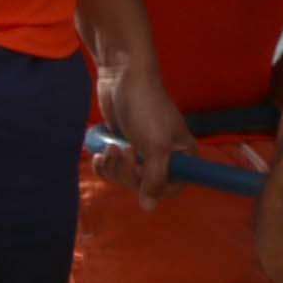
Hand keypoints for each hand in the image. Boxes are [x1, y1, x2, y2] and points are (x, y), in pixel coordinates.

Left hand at [90, 58, 188, 209]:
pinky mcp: (121, 146)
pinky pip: (112, 169)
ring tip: (109, 148)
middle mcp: (164, 156)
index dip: (154, 187)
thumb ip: (154, 179)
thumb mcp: (155, 146)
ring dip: (112, 168)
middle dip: (126, 173)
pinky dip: (104, 164)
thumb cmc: (146, 108)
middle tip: (122, 152)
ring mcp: (141, 152)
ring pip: (124, 178)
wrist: (122, 75)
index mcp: (182, 155)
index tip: (141, 172)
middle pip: (144, 185)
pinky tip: (100, 152)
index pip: (173, 187)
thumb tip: (148, 207)